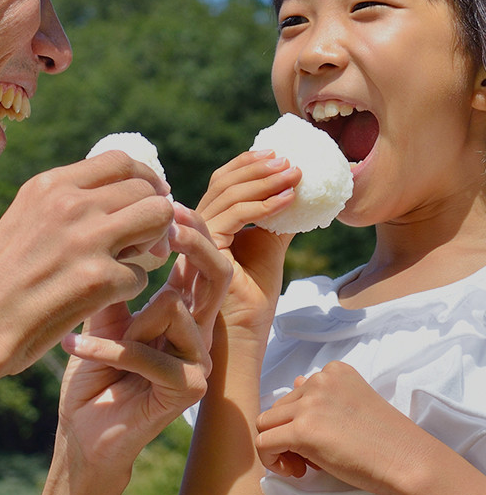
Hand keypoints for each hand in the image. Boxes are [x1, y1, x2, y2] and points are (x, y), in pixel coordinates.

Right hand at [0, 151, 173, 377]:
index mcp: (52, 185)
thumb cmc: (1, 277)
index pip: (121, 162)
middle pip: (146, 190)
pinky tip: (104, 297)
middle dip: (154, 213)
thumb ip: (69, 200)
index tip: (151, 196)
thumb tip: (126, 191)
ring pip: (158, 219)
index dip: (146, 179)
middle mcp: (71, 204)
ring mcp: (87, 240)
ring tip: (133, 260)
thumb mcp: (27, 217)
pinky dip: (129, 287)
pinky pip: (142, 274)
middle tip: (146, 239)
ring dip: (155, 241)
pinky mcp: (99, 279)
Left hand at [57, 203, 231, 471]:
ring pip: (175, 307)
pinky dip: (108, 350)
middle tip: (164, 226)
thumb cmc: (94, 372)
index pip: (201, 260)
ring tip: (91, 336)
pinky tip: (74, 348)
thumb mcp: (103, 316)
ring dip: (127, 322)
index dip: (188, 228)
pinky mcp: (189, 389)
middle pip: (217, 272)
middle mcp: (198, 330)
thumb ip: (115, 279)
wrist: (84, 430)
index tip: (161, 201)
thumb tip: (111, 225)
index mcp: (182, 309)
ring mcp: (198, 360)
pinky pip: (149, 353)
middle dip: (192, 243)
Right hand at [198, 151, 301, 338]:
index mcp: (208, 227)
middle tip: (288, 158)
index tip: (274, 153)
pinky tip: (288, 200)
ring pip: (226, 197)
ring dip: (265, 181)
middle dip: (257, 167)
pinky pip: (232, 218)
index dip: (245, 165)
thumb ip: (275, 226)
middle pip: (221, 184)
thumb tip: (298, 199)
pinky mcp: (204, 253)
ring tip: (295, 174)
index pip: (221, 185)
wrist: (241, 342)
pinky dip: (262, 206)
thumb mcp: (268, 253)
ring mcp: (196, 240)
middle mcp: (196, 230)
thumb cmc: (252, 303)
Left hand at [255, 361, 421, 494]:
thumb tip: (296, 383)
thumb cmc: (387, 439)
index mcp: (333, 371)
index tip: (319, 441)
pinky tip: (295, 471)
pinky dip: (271, 459)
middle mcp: (318, 380)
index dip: (301, 421)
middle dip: (287, 434)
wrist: (408, 459)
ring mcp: (309, 404)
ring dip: (278, 446)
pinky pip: (263, 442)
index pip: (296, 394)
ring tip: (303, 467)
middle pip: (279, 408)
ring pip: (266, 423)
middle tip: (309, 460)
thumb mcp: (353, 403)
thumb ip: (322, 394)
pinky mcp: (303, 430)